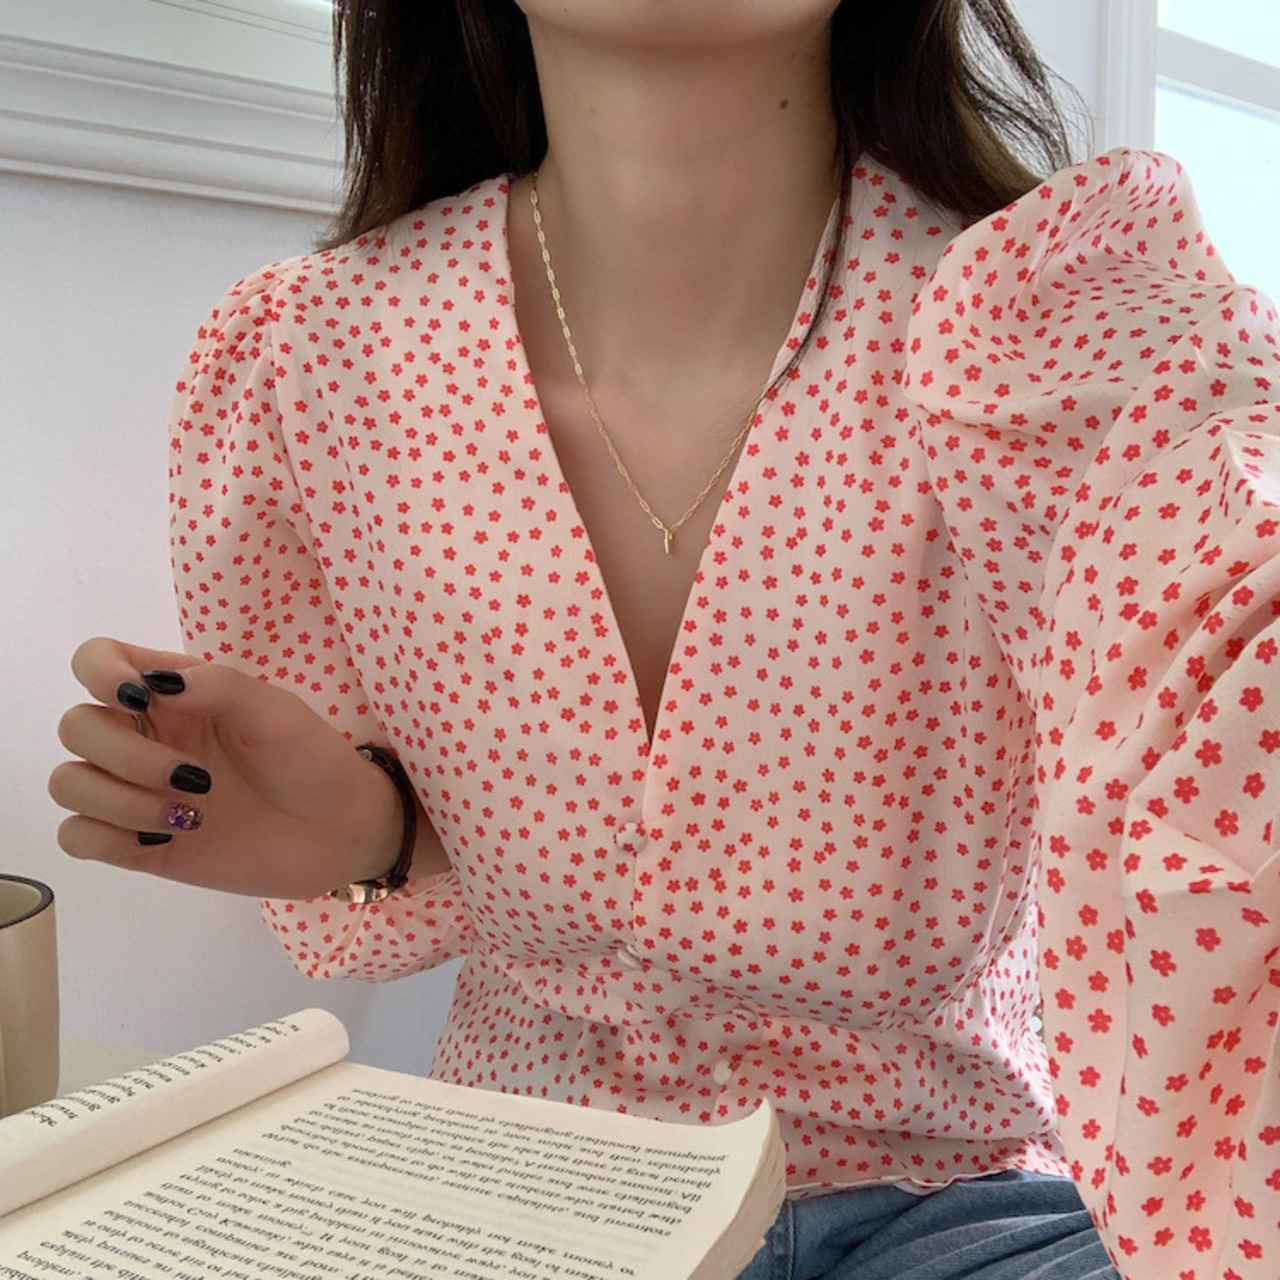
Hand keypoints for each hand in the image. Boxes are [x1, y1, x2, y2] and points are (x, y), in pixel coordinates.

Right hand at [49, 638, 415, 898]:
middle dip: (126, 755)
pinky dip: (108, 837)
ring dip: (120, 800)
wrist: (339, 833)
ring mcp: (136, 791)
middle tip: (196, 778)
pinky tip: (164, 838)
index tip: (138, 698)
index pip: (97, 660)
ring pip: (68, 782)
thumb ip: (222, 687)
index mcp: (173, 694)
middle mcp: (145, 737)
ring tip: (189, 814)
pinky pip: (76, 836)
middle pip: (76, 726)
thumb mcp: (279, 713)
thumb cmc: (312, 761)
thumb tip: (157, 683)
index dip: (99, 671)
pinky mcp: (137, 844)